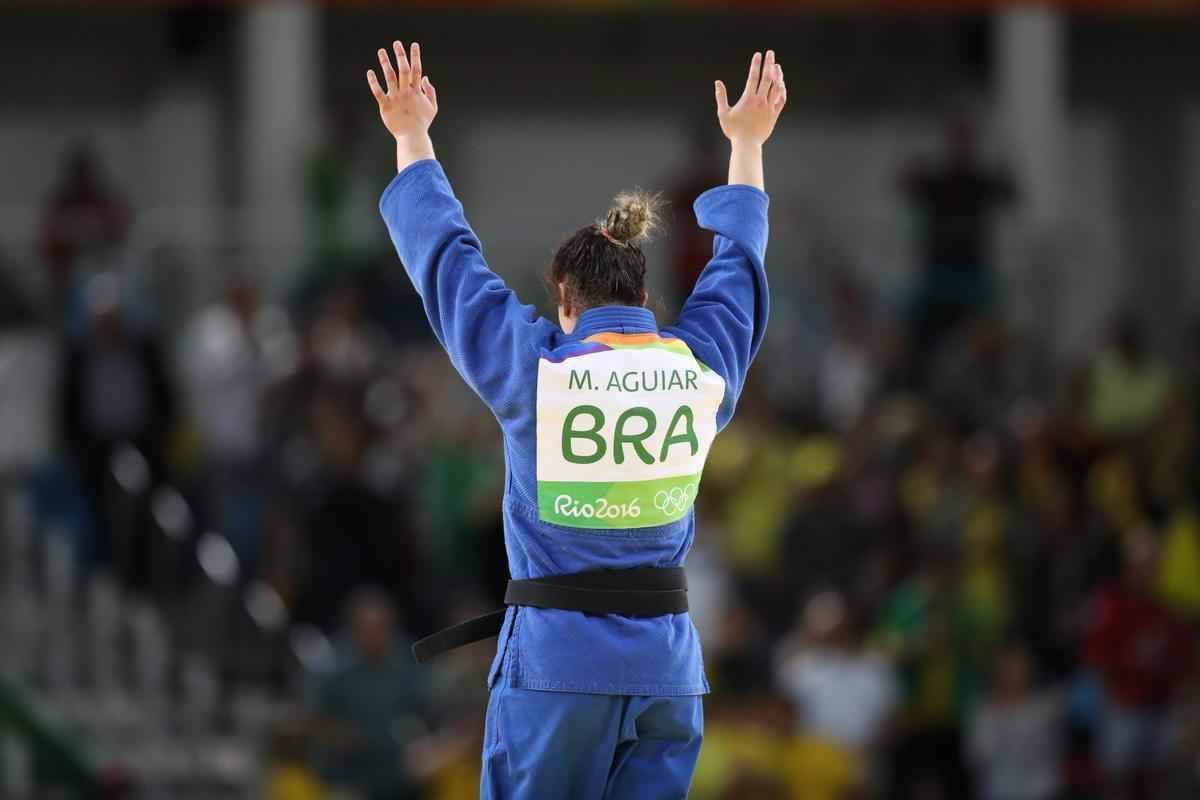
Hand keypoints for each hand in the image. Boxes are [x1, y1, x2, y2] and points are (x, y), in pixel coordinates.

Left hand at [367, 41, 437, 169]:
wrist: (412, 137)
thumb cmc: (422, 123)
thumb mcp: (433, 107)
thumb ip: (430, 92)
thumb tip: (425, 78)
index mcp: (417, 92)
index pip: (417, 70)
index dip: (415, 56)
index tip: (414, 45)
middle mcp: (406, 92)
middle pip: (403, 70)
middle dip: (400, 55)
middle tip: (396, 43)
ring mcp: (395, 98)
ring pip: (390, 77)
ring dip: (385, 63)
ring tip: (381, 51)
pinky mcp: (385, 106)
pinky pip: (378, 92)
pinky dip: (373, 82)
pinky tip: (370, 72)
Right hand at [715, 50, 785, 146]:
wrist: (747, 145)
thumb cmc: (733, 130)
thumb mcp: (723, 114)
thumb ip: (721, 97)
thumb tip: (717, 82)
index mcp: (748, 99)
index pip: (753, 77)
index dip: (756, 64)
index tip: (758, 54)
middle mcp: (760, 101)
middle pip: (767, 78)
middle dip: (769, 63)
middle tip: (770, 53)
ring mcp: (769, 107)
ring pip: (776, 87)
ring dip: (777, 75)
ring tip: (777, 66)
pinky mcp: (774, 114)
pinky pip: (781, 99)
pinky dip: (782, 90)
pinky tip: (781, 84)